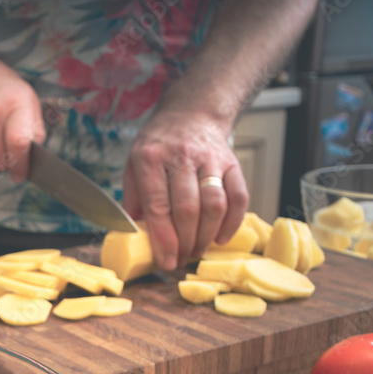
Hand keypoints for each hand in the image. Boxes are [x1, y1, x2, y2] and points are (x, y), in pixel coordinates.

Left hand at [122, 110, 249, 269]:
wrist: (192, 112)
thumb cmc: (159, 144)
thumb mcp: (133, 164)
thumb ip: (134, 198)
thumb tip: (135, 233)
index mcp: (151, 159)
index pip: (158, 206)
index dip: (163, 239)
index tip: (166, 261)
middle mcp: (181, 157)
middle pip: (188, 209)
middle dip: (185, 242)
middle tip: (181, 259)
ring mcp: (210, 159)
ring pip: (214, 205)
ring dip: (207, 236)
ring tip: (197, 251)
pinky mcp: (232, 163)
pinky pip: (238, 197)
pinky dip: (232, 223)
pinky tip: (220, 237)